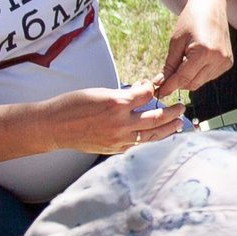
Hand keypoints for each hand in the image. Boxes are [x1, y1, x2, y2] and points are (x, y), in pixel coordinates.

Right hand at [49, 81, 184, 154]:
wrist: (54, 127)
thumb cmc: (73, 105)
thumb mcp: (100, 92)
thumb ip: (123, 93)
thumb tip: (143, 89)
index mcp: (116, 103)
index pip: (147, 94)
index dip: (152, 88)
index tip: (154, 86)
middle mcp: (120, 122)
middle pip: (156, 117)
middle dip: (172, 112)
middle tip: (182, 108)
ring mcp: (119, 138)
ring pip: (151, 135)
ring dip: (168, 129)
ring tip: (179, 124)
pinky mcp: (115, 149)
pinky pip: (138, 144)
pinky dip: (150, 139)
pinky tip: (157, 135)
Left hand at [155, 0, 232, 95]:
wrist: (210, 5)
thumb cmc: (190, 20)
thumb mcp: (176, 42)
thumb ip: (169, 65)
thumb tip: (160, 84)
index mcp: (204, 52)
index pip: (183, 78)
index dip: (169, 86)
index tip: (158, 93)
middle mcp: (218, 59)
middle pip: (192, 83)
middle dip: (178, 83)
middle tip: (165, 79)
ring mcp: (225, 61)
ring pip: (200, 82)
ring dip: (188, 78)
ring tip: (182, 62)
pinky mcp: (228, 62)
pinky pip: (209, 76)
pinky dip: (199, 74)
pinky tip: (194, 61)